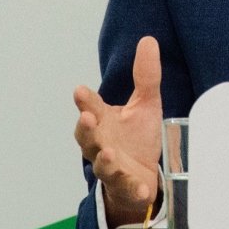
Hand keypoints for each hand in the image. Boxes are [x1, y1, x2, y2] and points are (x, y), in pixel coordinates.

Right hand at [74, 35, 163, 226]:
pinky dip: (134, 188)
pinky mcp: (126, 186)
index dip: (85, 100)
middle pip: (87, 137)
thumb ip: (146, 76)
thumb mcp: (146, 104)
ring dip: (103, 159)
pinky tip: (144, 188)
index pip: (90, 108)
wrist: (143, 175)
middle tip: (87, 118)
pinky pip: (128, 188)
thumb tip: (148, 40)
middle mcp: (101, 143)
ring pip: (102, 165)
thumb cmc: (137, 137)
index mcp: (103, 121)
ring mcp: (112, 167)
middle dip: (86, 128)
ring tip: (108, 152)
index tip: (80, 90)